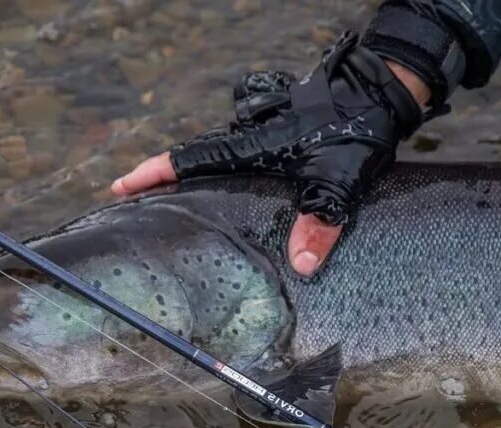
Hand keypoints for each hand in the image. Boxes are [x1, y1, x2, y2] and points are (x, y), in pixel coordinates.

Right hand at [112, 33, 430, 276]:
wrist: (380, 90)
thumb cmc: (357, 131)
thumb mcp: (340, 181)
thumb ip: (321, 223)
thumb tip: (303, 265)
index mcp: (254, 147)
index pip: (190, 161)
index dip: (153, 173)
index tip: (120, 185)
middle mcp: (250, 135)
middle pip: (195, 157)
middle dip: (162, 176)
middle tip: (135, 197)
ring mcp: (263, 128)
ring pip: (218, 151)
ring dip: (195, 170)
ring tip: (175, 197)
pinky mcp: (279, 128)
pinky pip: (241, 148)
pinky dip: (225, 165)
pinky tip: (231, 186)